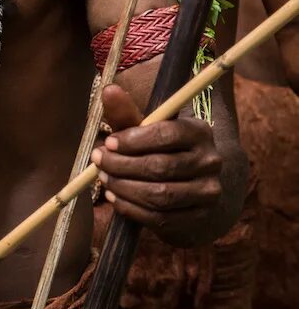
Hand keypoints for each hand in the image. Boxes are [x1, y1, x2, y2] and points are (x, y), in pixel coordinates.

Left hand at [91, 84, 223, 229]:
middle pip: (160, 167)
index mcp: (199, 132)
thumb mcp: (146, 129)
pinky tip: (115, 198)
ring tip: (104, 178)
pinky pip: (161, 218)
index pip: (166, 134)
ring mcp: (208, 193)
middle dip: (121, 165)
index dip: (132, 140)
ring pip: (160, 195)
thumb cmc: (160, 149)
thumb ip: (126, 113)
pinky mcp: (200, 218)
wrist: (191, 185)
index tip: (108, 142)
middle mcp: (210, 162)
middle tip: (98, 160)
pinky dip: (132, 208)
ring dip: (124, 187)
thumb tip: (108, 90)